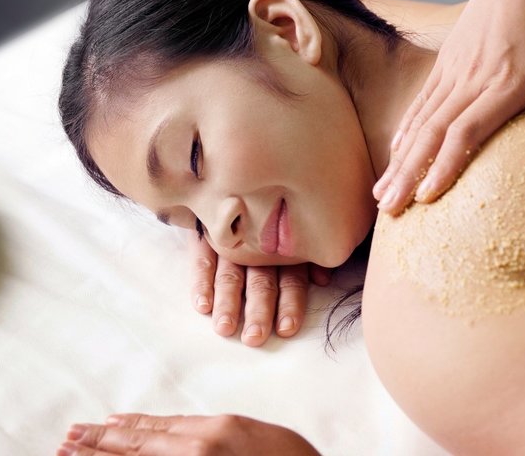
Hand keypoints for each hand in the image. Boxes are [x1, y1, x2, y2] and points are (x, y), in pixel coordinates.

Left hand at [61, 413, 320, 455]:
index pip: (156, 428)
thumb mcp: (248, 431)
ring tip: (70, 454)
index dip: (124, 427)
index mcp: (212, 431)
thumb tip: (176, 432)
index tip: (97, 425)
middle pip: (138, 448)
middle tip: (66, 440)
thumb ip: (211, 431)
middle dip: (99, 445)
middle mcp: (196, 453)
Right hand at [187, 230, 331, 345]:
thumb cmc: (273, 219)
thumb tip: (322, 280)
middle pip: (261, 282)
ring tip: (225, 327)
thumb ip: (311, 259)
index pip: (292, 280)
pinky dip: (201, 282)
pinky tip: (202, 306)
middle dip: (258, 311)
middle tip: (254, 337)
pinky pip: (202, 259)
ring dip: (228, 302)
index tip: (286, 329)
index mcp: (285, 251)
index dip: (290, 305)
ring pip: (231, 275)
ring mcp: (230, 242)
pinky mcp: (205, 236)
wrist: (235, 187)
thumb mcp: (297, 235)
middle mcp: (259, 248)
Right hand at [373, 0, 524, 214]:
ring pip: (421, 122)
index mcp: (508, 80)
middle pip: (434, 134)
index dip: (446, 165)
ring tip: (384, 195)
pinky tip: (395, 155)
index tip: (428, 197)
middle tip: (391, 211)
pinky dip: (406, 132)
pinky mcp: (447, 61)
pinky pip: (421, 104)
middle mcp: (474, 78)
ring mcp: (455, 70)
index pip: (468, 130)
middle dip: (409, 175)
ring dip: (400, 160)